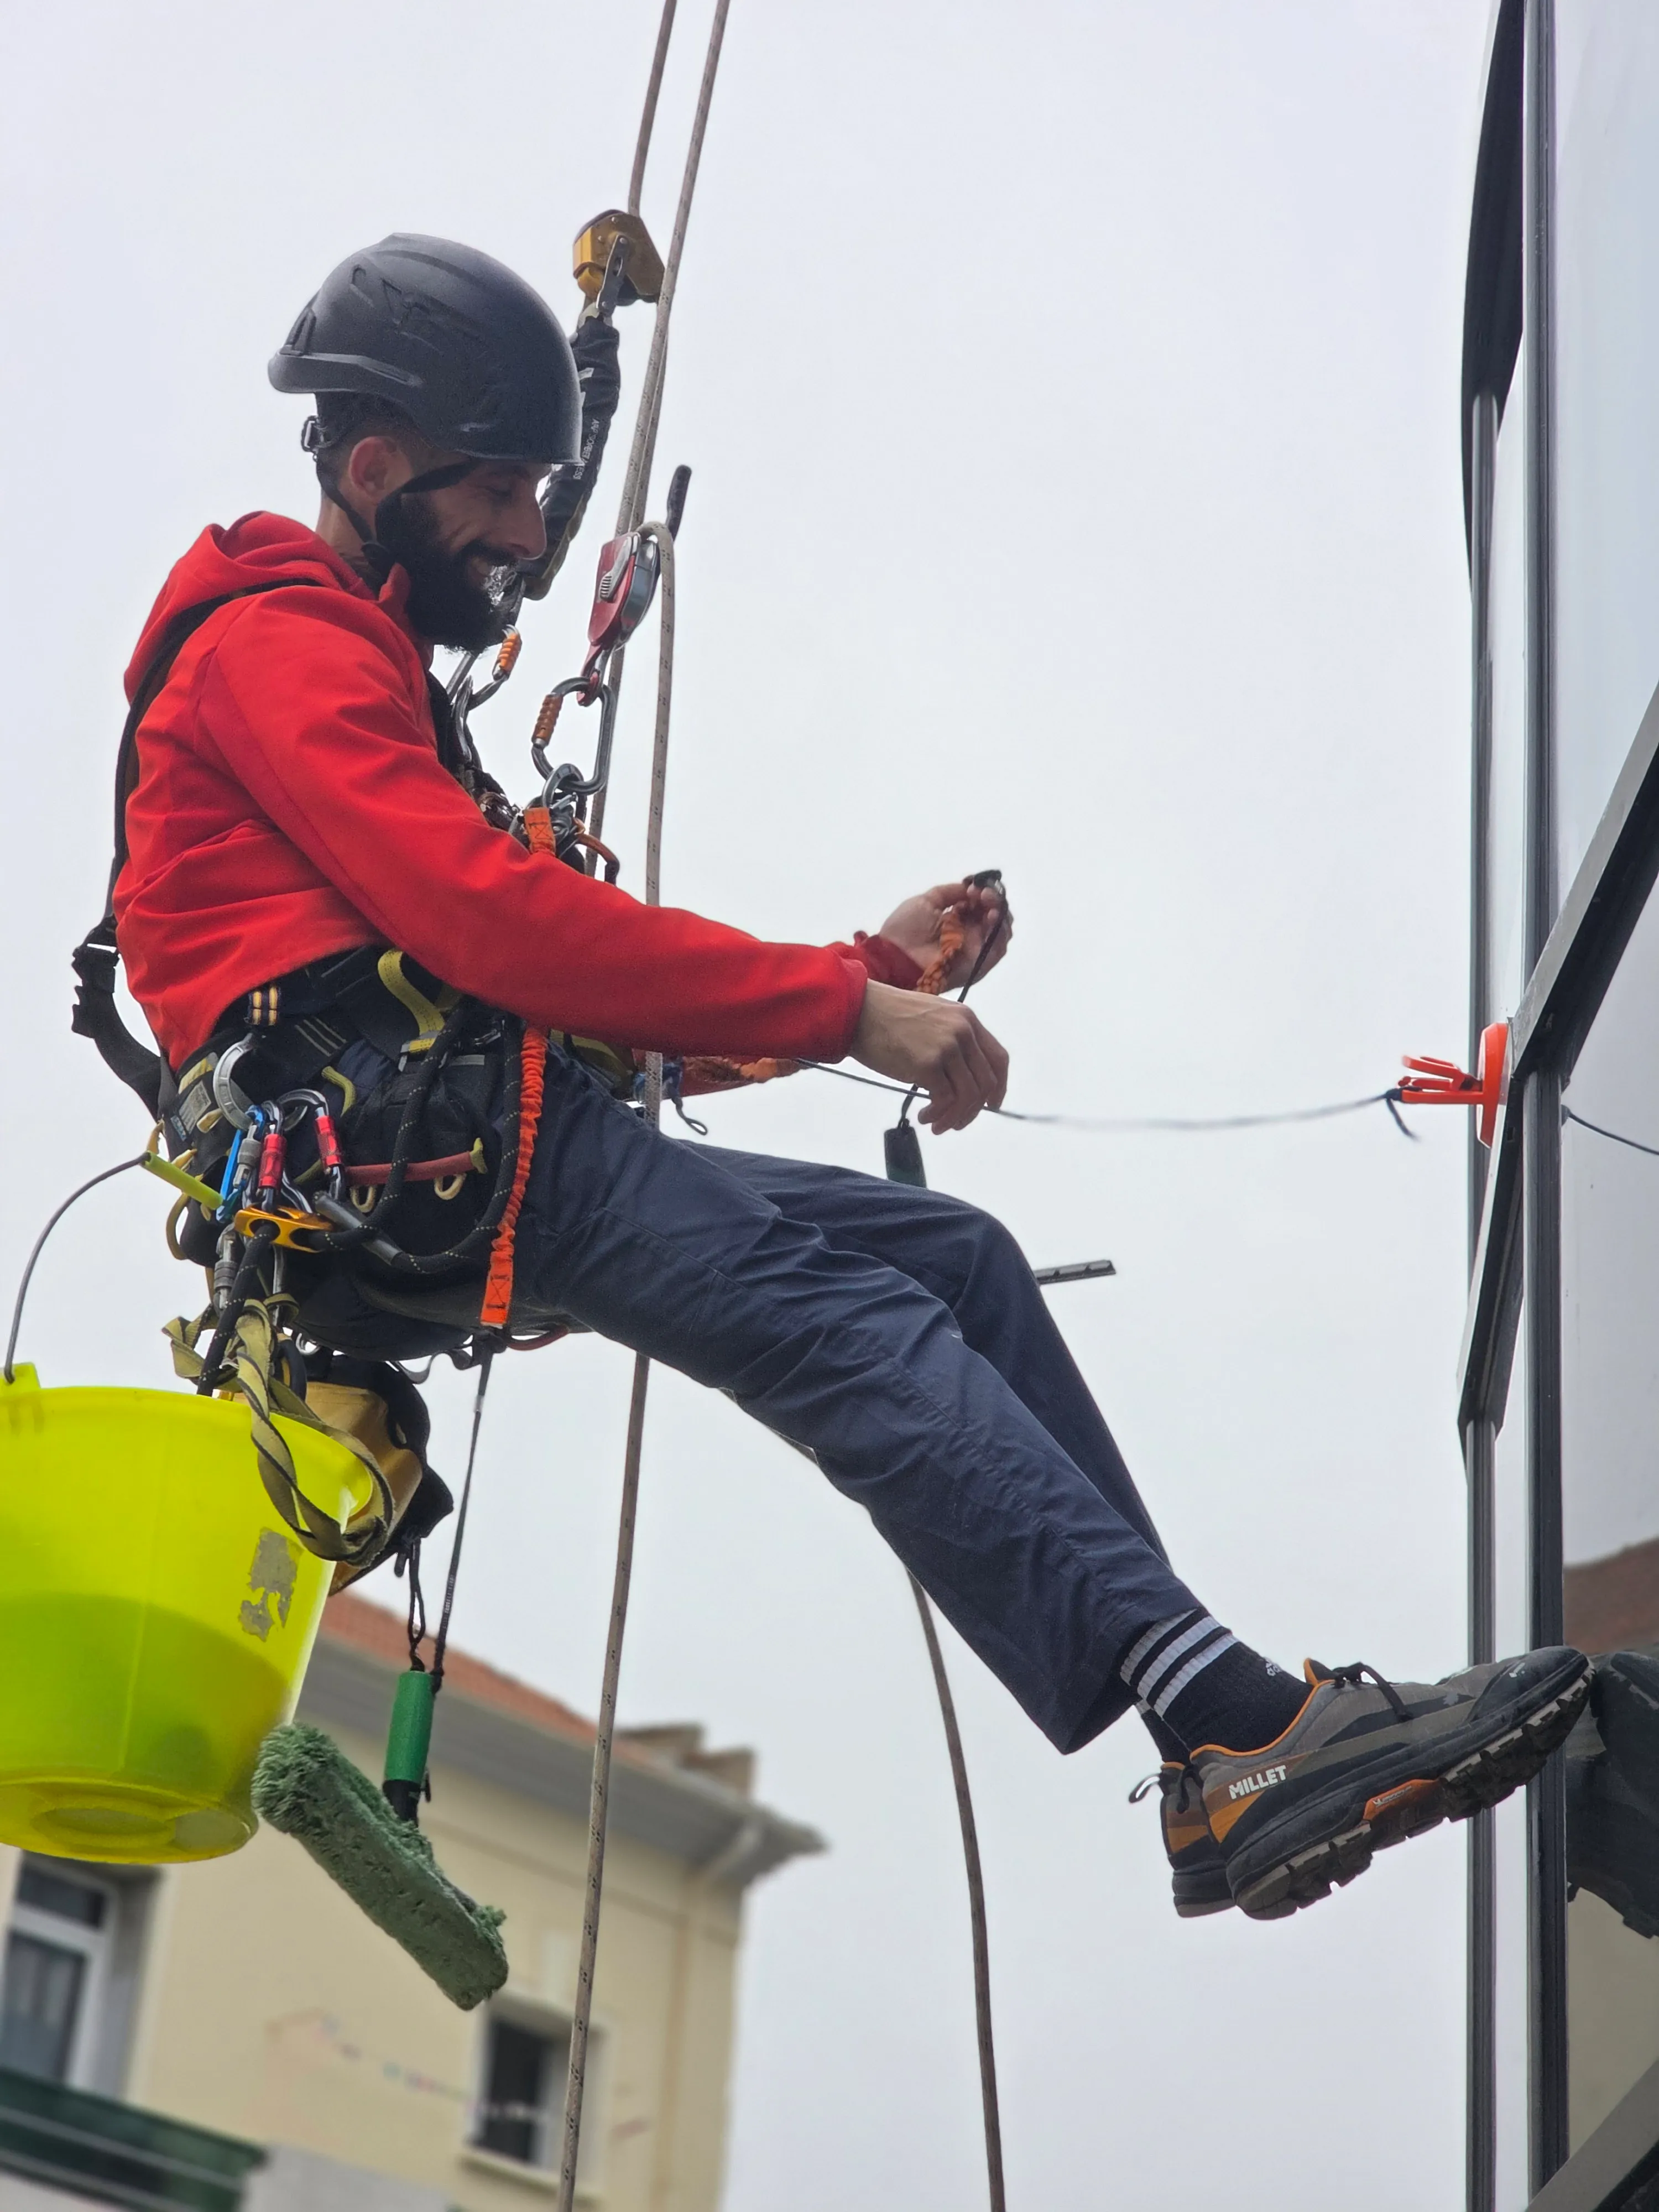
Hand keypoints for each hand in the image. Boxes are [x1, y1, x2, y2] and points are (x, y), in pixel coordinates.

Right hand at [851, 982, 1009, 1133]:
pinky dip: (938, 1115)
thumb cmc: (887, 1017)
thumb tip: (961, 1078)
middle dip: (973, 1110)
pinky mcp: (927, 1064)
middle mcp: (962, 1031)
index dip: (999, 1087)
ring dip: (955, 1117)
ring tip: (936, 1124)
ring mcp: (947, 1047)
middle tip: (956, 1123)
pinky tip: (924, 1116)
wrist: (857, 1012)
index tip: (991, 1105)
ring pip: (967, 1095)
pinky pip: (945, 1100)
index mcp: (967, 1019)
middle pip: (985, 1082)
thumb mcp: (932, 1017)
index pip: (998, 1058)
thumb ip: (953, 1040)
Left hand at [877, 877, 1011, 990]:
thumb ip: (948, 892)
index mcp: (955, 921)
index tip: (974, 887)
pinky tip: (992, 916)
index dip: (982, 894)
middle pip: (993, 917)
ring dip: (999, 913)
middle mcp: (968, 936)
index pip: (979, 906)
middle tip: (983, 894)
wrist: (895, 956)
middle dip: (993, 900)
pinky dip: (1000, 931)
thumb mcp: (925, 902)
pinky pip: (998, 950)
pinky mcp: (978, 965)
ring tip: (988, 903)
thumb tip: (968, 886)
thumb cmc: (905, 929)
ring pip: (1000, 932)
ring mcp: (974, 951)